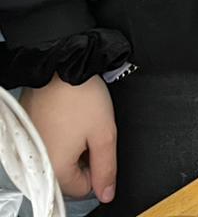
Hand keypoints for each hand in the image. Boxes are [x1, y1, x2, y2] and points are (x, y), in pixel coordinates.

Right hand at [23, 74, 117, 202]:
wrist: (60, 66)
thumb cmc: (81, 97)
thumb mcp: (104, 134)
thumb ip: (107, 168)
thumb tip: (107, 193)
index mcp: (55, 168)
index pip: (82, 188)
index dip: (98, 168)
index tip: (101, 146)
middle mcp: (36, 162)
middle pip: (69, 175)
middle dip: (85, 158)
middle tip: (91, 132)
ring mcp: (30, 147)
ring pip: (59, 159)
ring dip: (73, 147)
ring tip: (79, 123)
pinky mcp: (27, 133)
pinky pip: (48, 145)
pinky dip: (60, 136)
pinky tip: (67, 118)